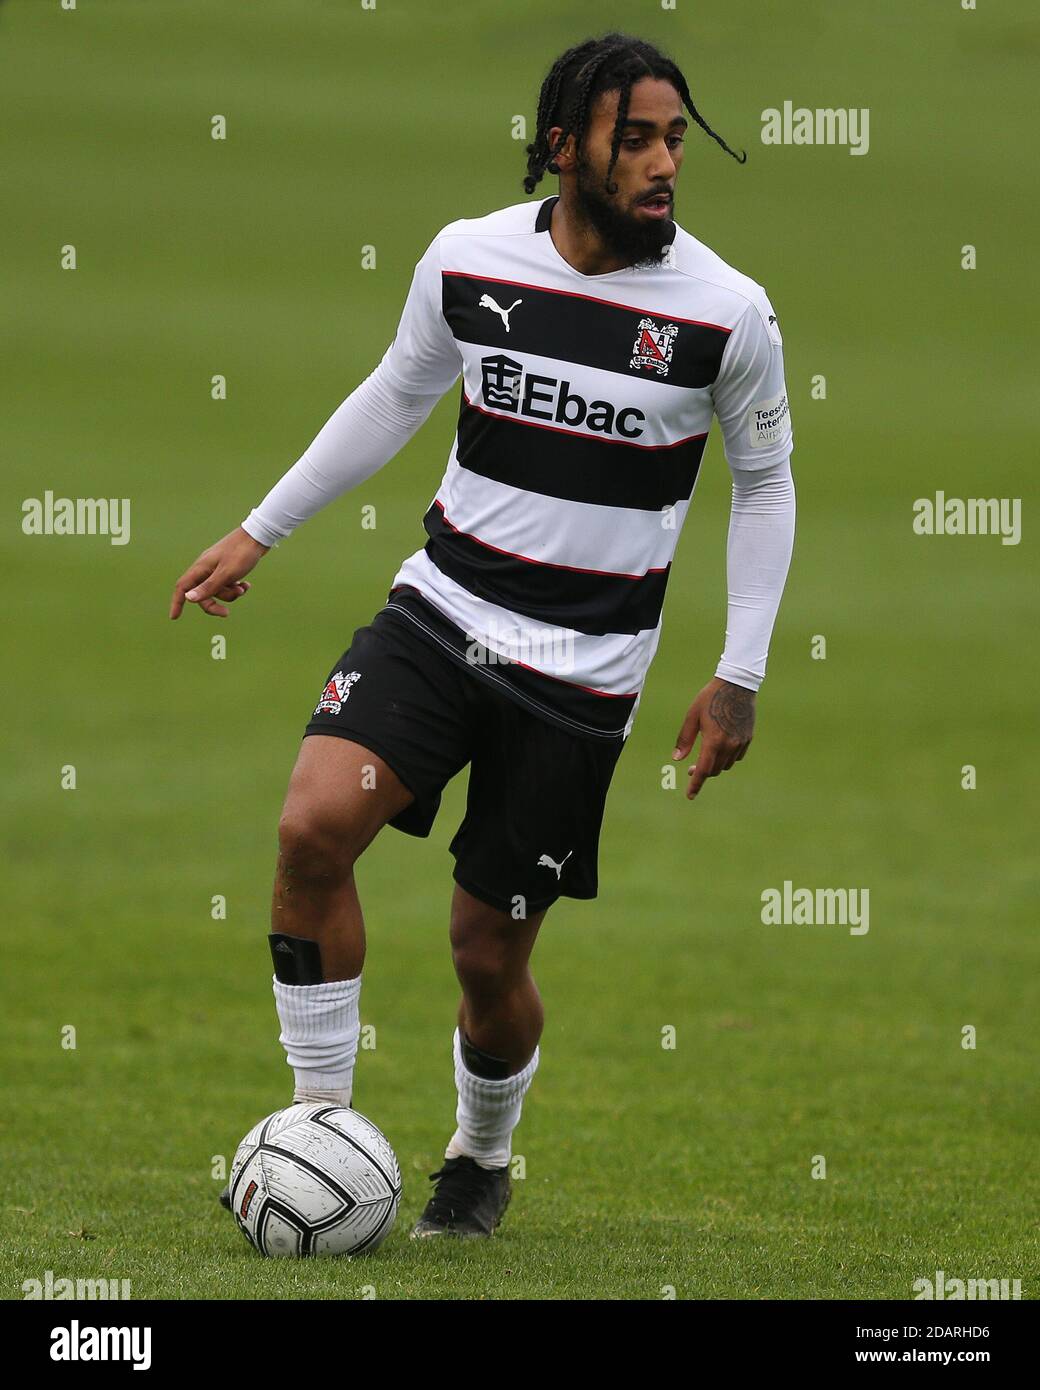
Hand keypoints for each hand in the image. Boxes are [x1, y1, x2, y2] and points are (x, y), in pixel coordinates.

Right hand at [169, 526, 268, 618]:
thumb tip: (188, 598)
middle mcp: (205, 567)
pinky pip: (227, 583)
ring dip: (230, 594)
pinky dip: (236, 587)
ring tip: (243, 589)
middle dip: (214, 604)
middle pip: (202, 593)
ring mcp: (216, 567)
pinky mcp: (227, 567)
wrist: (258, 536)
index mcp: (201, 568)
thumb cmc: (242, 554)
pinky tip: (246, 585)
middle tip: (226, 613)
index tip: (174, 617)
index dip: (177, 602)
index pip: (182, 587)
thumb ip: (208, 587)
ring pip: (217, 590)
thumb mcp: (226, 574)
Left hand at [672, 677, 755, 800]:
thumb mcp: (692, 716)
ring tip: (706, 755)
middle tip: (691, 768)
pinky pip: (737, 757)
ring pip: (726, 765)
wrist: (737, 685)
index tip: (690, 795)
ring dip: (715, 765)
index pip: (704, 770)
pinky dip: (727, 757)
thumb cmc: (710, 698)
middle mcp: (729, 745)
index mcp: (713, 741)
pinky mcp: (748, 738)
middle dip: (703, 772)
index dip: (695, 785)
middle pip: (714, 770)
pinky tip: (721, 748)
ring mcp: (741, 743)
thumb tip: (676, 759)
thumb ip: (684, 739)